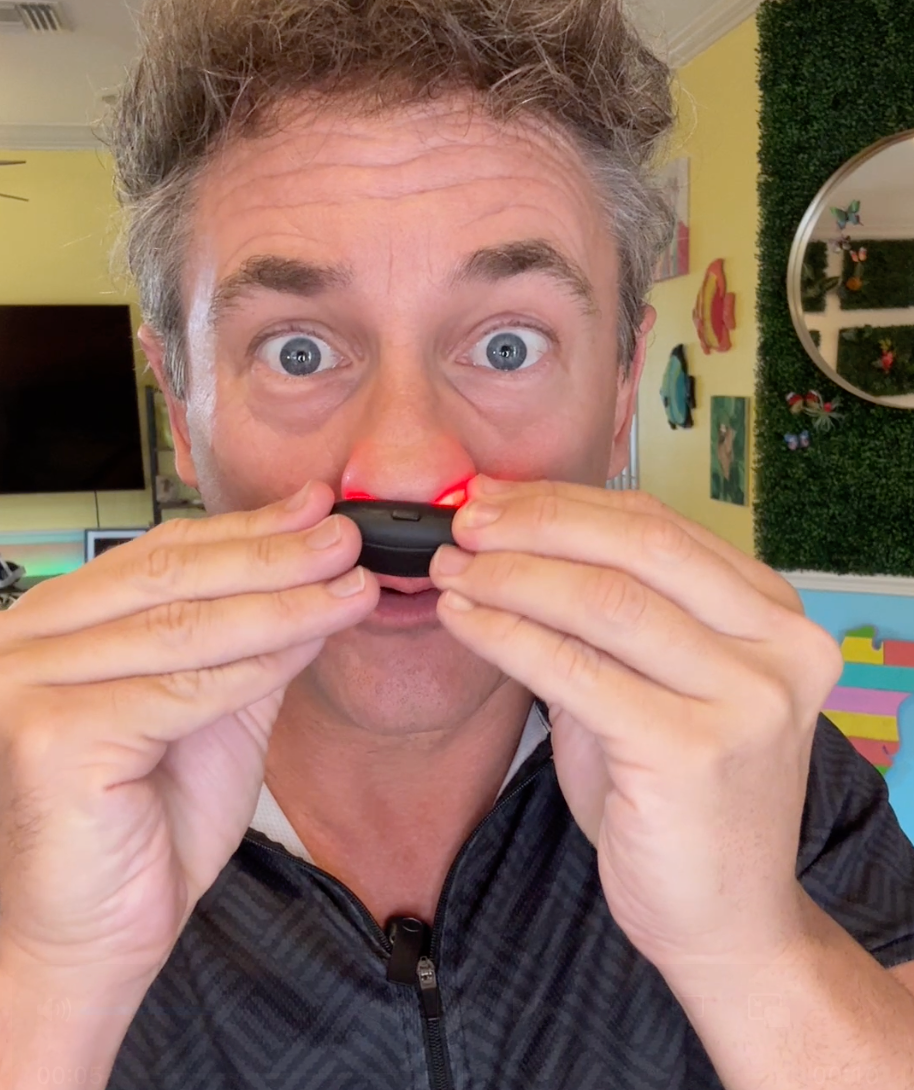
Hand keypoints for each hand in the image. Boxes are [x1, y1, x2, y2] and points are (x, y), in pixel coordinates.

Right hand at [0, 483, 376, 989]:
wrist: (94, 939)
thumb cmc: (143, 826)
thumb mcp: (209, 709)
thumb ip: (243, 640)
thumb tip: (313, 568)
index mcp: (55, 623)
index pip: (160, 555)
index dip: (244, 528)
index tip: (316, 506)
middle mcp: (25, 642)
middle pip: (171, 579)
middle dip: (273, 554)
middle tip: (347, 536)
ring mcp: (28, 685)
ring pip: (185, 630)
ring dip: (283, 603)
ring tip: (351, 582)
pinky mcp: (52, 736)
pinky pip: (182, 691)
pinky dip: (259, 663)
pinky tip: (314, 637)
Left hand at [430, 476, 841, 975]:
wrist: (723, 918)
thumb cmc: (677, 792)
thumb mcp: (656, 682)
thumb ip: (609, 610)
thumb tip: (511, 526)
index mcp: (777, 616)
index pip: (660, 526)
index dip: (566, 502)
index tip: (494, 496)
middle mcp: (780, 648)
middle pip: (637, 548)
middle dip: (535, 525)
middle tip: (463, 524)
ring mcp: (747, 701)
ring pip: (604, 602)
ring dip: (510, 577)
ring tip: (450, 570)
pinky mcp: (694, 753)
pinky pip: (576, 670)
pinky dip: (506, 635)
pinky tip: (463, 621)